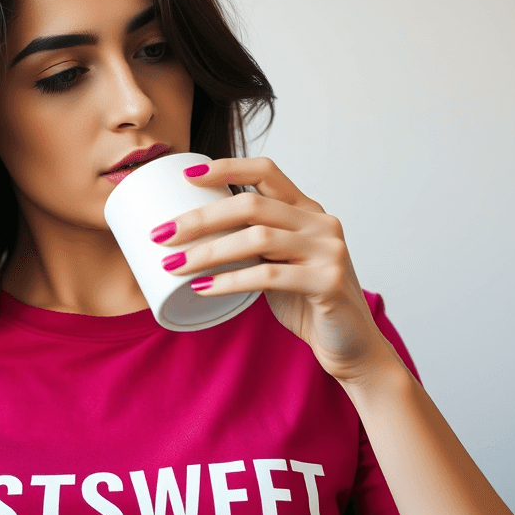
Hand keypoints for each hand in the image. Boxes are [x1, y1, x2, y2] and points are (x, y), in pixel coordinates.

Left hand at [151, 156, 394, 382]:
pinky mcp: (328, 282)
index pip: (266, 172)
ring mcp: (328, 251)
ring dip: (207, 252)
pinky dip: (229, 281)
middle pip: (250, 206)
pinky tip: (202, 288)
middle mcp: (320, 223)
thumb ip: (252, 244)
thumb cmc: (307, 302)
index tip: (186, 177)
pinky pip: (268, 276)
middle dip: (199, 219)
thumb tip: (191, 235)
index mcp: (307, 211)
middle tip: (161, 235)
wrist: (352, 346)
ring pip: (256, 239)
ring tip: (173, 265)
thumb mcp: (278, 264)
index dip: (226, 168)